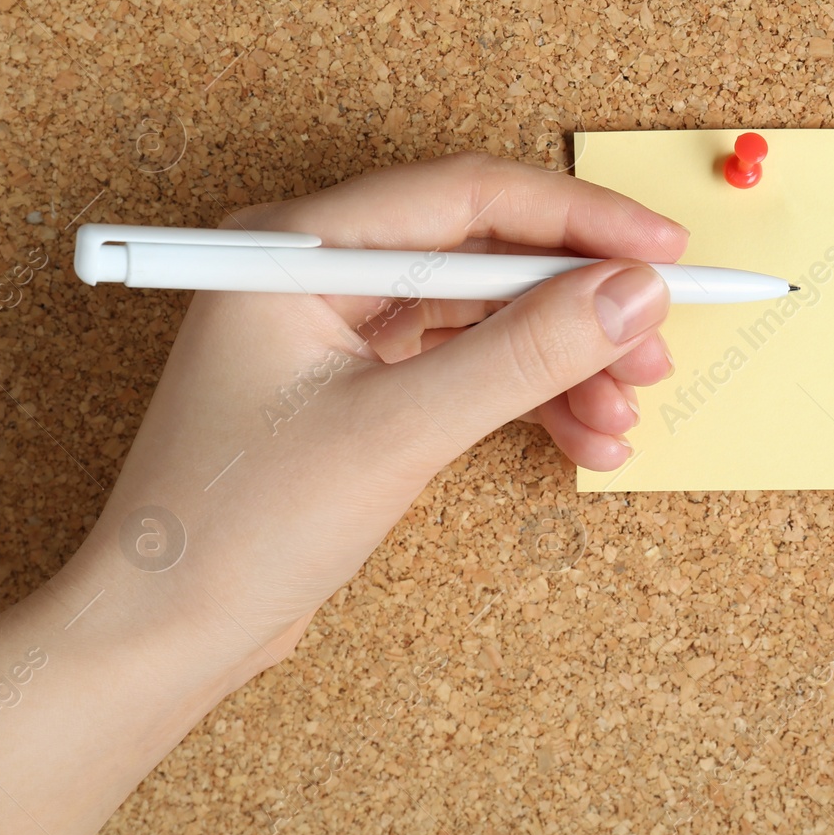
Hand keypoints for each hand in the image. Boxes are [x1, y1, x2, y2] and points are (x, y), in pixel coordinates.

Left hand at [64, 152, 685, 669]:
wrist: (166, 637)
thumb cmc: (237, 529)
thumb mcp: (399, 431)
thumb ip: (524, 353)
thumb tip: (633, 292)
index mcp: (300, 246)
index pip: (469, 197)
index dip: (581, 219)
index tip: (667, 252)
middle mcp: (322, 271)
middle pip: (488, 256)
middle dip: (580, 306)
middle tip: (654, 349)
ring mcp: (344, 330)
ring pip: (490, 318)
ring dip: (566, 362)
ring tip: (625, 414)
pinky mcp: (364, 386)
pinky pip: (471, 368)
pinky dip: (531, 399)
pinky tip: (583, 438)